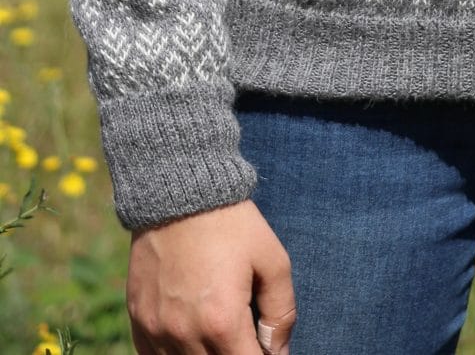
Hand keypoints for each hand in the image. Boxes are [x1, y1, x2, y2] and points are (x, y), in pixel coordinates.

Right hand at [127, 198, 296, 353]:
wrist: (179, 190)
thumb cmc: (232, 223)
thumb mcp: (273, 260)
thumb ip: (281, 313)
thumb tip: (279, 353)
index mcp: (222, 322)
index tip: (267, 348)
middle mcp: (185, 334)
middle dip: (236, 354)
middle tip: (245, 336)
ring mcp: (157, 330)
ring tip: (221, 331)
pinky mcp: (139, 320)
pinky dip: (175, 354)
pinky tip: (193, 338)